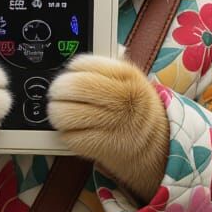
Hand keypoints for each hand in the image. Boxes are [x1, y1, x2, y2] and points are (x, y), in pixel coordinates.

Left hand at [48, 55, 167, 201]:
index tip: (69, 73)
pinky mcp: (105, 147)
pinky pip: (71, 138)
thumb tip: (71, 66)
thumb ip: (104, 69)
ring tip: (61, 113)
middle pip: (73, 87)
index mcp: (127, 76)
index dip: (71, 69)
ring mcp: (114, 124)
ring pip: (66, 114)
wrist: (155, 144)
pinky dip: (66, 135)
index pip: (83, 64)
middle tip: (56, 93)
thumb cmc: (132, 108)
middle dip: (57, 90)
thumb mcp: (129, 81)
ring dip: (57, 113)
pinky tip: (74, 131)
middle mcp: (122, 99)